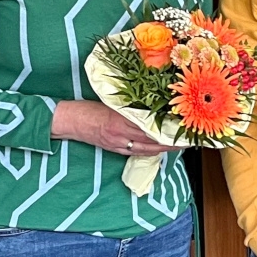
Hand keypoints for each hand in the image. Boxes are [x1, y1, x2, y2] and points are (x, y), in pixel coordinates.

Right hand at [50, 99, 175, 156]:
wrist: (70, 121)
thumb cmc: (87, 109)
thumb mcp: (110, 104)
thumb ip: (129, 108)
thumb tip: (149, 107)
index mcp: (121, 120)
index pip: (149, 126)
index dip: (166, 128)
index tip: (180, 126)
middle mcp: (121, 134)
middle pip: (152, 141)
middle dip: (170, 142)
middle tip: (186, 141)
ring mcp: (118, 144)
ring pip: (146, 149)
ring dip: (163, 148)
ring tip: (177, 146)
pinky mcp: (114, 149)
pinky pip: (136, 152)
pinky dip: (149, 151)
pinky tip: (158, 149)